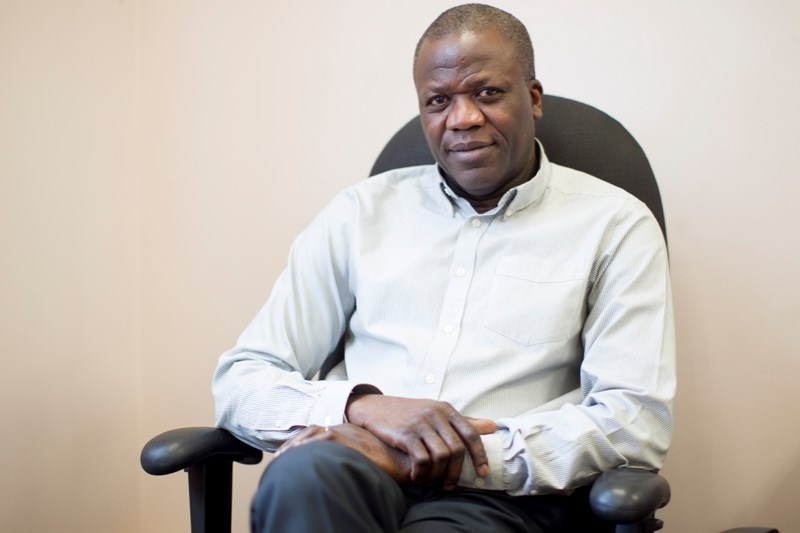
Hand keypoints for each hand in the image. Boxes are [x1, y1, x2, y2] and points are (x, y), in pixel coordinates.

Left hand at [273, 423, 411, 483]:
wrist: (405, 459)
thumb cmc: (390, 463)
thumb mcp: (365, 460)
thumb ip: (351, 460)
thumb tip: (336, 472)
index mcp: (347, 432)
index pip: (317, 434)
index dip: (300, 443)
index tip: (286, 455)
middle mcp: (345, 429)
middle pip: (311, 431)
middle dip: (292, 444)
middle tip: (278, 459)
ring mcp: (346, 431)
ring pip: (313, 433)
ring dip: (295, 445)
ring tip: (281, 459)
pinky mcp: (348, 437)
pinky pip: (322, 437)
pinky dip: (307, 444)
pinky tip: (296, 454)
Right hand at [345, 395, 495, 488]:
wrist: (375, 407)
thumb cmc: (409, 413)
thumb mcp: (437, 412)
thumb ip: (464, 421)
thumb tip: (492, 426)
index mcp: (446, 409)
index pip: (471, 434)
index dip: (480, 455)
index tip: (482, 473)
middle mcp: (435, 415)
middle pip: (457, 449)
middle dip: (457, 472)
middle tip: (451, 485)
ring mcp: (420, 424)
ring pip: (441, 456)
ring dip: (438, 475)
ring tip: (433, 482)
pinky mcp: (405, 434)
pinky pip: (422, 459)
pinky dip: (422, 473)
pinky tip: (418, 476)